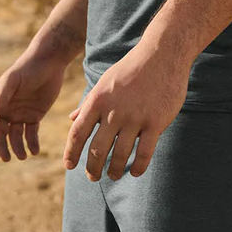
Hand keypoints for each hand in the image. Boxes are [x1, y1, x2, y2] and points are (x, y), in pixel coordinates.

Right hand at [0, 49, 66, 161]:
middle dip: (2, 147)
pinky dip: (32, 143)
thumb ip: (1, 97)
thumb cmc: (27, 68)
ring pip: (15, 136)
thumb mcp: (13, 81)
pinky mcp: (35, 116)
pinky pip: (31, 133)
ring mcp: (20, 114)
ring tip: (23, 156)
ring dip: (17, 147)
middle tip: (7, 158)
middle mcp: (6, 109)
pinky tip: (35, 151)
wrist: (49, 62)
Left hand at [63, 41, 190, 180]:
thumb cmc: (131, 68)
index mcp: (98, 100)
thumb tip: (71, 119)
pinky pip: (145, 152)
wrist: (161, 54)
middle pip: (97, 150)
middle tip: (93, 178)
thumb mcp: (104, 82)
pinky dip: (139, 166)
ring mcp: (135, 118)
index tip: (69, 166)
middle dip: (92, 168)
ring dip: (115, 170)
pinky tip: (135, 172)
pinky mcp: (156, 122)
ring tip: (114, 175)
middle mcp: (113, 111)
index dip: (71, 152)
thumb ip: (88, 103)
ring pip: (120, 155)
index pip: (78, 133)